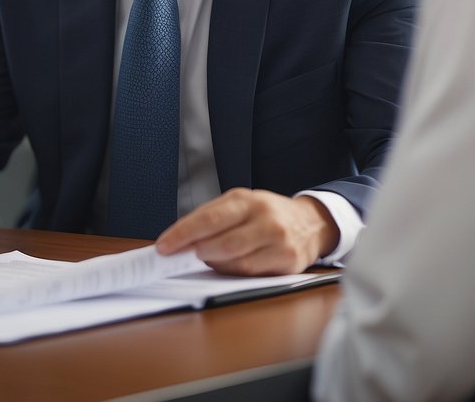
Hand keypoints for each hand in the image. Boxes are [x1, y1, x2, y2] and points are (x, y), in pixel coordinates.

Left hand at [155, 188, 337, 274]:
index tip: (164, 246)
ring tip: (206, 259)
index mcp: (249, 200)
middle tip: (181, 256)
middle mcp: (266, 219)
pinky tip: (227, 266)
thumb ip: (211, 217)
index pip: (209, 218)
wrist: (310, 223)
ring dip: (214, 264)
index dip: (183, 234)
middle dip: (197, 253)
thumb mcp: (241, 203)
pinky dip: (232, 273)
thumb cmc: (267, 214)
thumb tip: (180, 239)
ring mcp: (279, 242)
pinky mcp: (287, 262)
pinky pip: (251, 274)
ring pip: (236, 263)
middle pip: (222, 243)